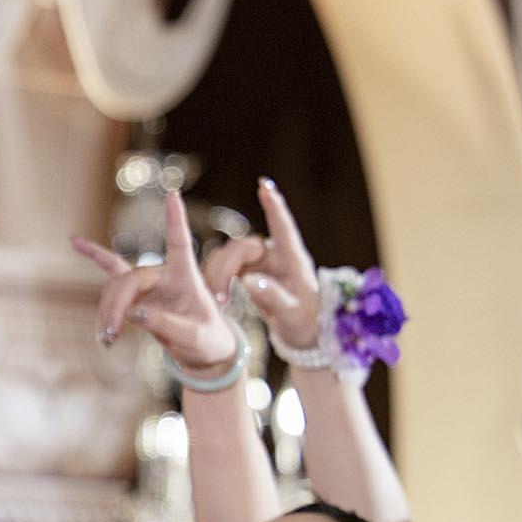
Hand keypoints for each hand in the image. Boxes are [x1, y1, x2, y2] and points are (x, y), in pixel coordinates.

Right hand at [71, 185, 234, 375]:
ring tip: (106, 338)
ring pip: (116, 288)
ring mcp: (148, 282)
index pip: (180, 244)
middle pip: (131, 280)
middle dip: (116, 306)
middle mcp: (165, 274)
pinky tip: (75, 241)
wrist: (202, 349)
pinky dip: (94, 259)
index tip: (173, 195)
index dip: (176, 220)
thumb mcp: (195, 339)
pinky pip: (110, 270)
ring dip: (107, 311)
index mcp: (186, 278)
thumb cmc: (206, 341)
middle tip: (110, 333)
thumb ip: (166, 325)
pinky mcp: (136, 292)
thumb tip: (132, 314)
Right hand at [202, 175, 323, 356]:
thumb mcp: (292, 316)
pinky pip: (225, 268)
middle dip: (226, 268)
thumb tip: (249, 281)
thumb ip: (273, 298)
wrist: (303, 335)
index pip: (283, 228)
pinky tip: (216, 299)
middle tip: (219, 297)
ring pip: (229, 256)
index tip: (264, 185)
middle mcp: (275, 256)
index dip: (274, 206)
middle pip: (242, 247)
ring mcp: (261, 263)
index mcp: (293, 261)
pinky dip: (217, 281)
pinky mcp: (248, 272)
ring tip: (219, 301)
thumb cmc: (305, 324)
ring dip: (218, 275)